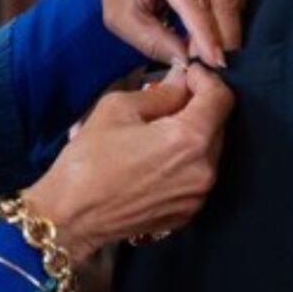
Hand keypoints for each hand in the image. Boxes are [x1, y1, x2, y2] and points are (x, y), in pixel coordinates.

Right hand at [27, 64, 233, 258]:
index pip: (221, 97)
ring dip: (190, 137)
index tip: (189, 75)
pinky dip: (183, 163)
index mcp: (188, 139)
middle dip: (196, 108)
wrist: (70, 216)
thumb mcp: (117, 109)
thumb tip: (181, 82)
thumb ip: (160, 92)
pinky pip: (196, 177)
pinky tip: (153, 162)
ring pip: (208, 152)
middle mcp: (203, 170)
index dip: (205, 79)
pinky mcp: (188, 213)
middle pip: (218, 125)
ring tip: (154, 136)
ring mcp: (198, 195)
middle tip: (165, 103)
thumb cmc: (87, 163)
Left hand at [96, 0, 250, 68]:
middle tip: (211, 66)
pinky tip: (213, 21)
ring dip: (226, 26)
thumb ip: (152, 41)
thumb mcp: (121, 17)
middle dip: (222, 37)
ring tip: (202, 43)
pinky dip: (232, 12)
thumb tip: (187, 61)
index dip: (206, 34)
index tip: (216, 62)